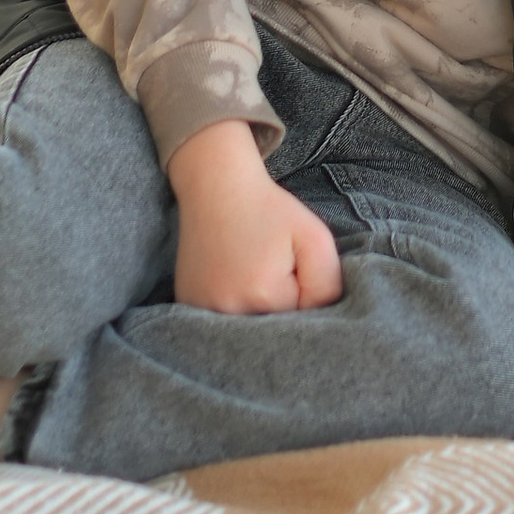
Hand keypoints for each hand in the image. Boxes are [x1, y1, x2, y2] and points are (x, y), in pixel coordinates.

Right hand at [165, 118, 342, 313]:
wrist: (217, 185)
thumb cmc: (269, 208)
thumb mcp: (315, 238)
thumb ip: (327, 285)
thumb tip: (320, 318)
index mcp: (264, 297)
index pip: (301, 320)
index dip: (303, 291)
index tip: (291, 263)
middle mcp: (228, 312)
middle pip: (272, 328)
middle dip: (281, 302)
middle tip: (270, 263)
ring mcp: (201, 310)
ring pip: (246, 326)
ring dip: (254, 306)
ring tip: (248, 267)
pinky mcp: (186, 303)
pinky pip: (219, 319)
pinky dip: (230, 303)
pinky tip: (230, 275)